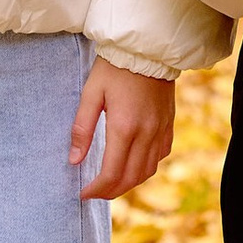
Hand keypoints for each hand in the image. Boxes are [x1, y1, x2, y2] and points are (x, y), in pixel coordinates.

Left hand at [71, 61, 174, 202]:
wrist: (147, 49)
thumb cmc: (114, 68)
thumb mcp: (91, 93)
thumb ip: (82, 129)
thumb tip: (74, 160)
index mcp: (124, 127)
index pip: (112, 173)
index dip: (96, 189)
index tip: (83, 194)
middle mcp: (146, 134)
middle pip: (130, 178)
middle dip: (110, 192)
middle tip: (94, 193)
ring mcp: (160, 131)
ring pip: (147, 172)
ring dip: (128, 183)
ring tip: (110, 184)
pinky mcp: (169, 125)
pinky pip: (160, 157)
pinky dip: (145, 168)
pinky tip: (132, 165)